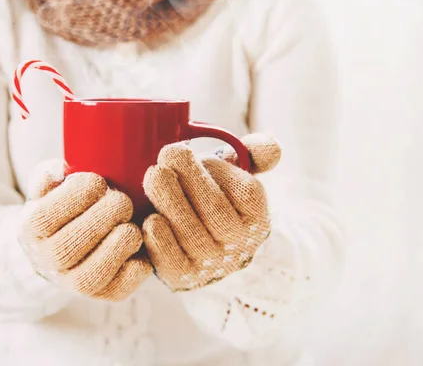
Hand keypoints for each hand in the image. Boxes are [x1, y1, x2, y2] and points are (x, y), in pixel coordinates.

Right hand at [19, 160, 151, 300]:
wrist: (64, 247)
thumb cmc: (64, 208)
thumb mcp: (49, 188)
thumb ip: (48, 176)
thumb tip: (59, 170)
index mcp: (30, 230)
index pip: (44, 217)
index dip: (74, 197)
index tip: (98, 182)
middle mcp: (46, 261)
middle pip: (67, 248)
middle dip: (100, 220)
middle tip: (122, 202)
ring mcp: (72, 283)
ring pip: (90, 276)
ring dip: (116, 248)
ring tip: (131, 227)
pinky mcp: (101, 294)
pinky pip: (116, 290)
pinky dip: (134, 271)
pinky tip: (142, 248)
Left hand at [142, 134, 280, 291]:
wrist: (197, 245)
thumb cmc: (212, 196)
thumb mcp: (234, 173)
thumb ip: (254, 154)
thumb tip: (272, 146)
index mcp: (256, 215)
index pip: (244, 191)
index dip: (217, 169)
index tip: (190, 149)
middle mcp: (239, 243)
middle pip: (216, 211)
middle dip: (189, 179)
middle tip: (166, 155)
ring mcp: (212, 264)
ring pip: (191, 233)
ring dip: (170, 202)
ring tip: (154, 176)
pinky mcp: (183, 277)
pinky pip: (172, 260)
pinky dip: (160, 239)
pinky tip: (150, 218)